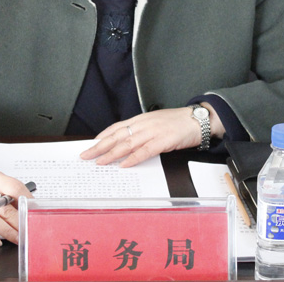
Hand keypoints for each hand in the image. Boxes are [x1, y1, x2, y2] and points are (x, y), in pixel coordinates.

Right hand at [0, 166, 32, 245]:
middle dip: (20, 222)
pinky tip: (0, 241)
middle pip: (7, 209)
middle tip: (30, 229)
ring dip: (10, 233)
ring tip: (20, 238)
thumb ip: (9, 188)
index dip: (27, 199)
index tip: (35, 209)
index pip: (14, 187)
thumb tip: (28, 203)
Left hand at [80, 105, 224, 166]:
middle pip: (117, 136)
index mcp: (141, 119)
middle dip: (99, 146)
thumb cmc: (177, 123)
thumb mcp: (156, 123)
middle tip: (86, 155)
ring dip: (111, 154)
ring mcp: (153, 132)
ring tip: (99, 162)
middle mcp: (143, 124)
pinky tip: (124, 165)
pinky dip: (133, 158)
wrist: (197, 119)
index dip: (102, 136)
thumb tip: (127, 143)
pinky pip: (145, 151)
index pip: (116, 127)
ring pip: (127, 144)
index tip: (90, 144)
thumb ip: (142, 131)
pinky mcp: (163, 141)